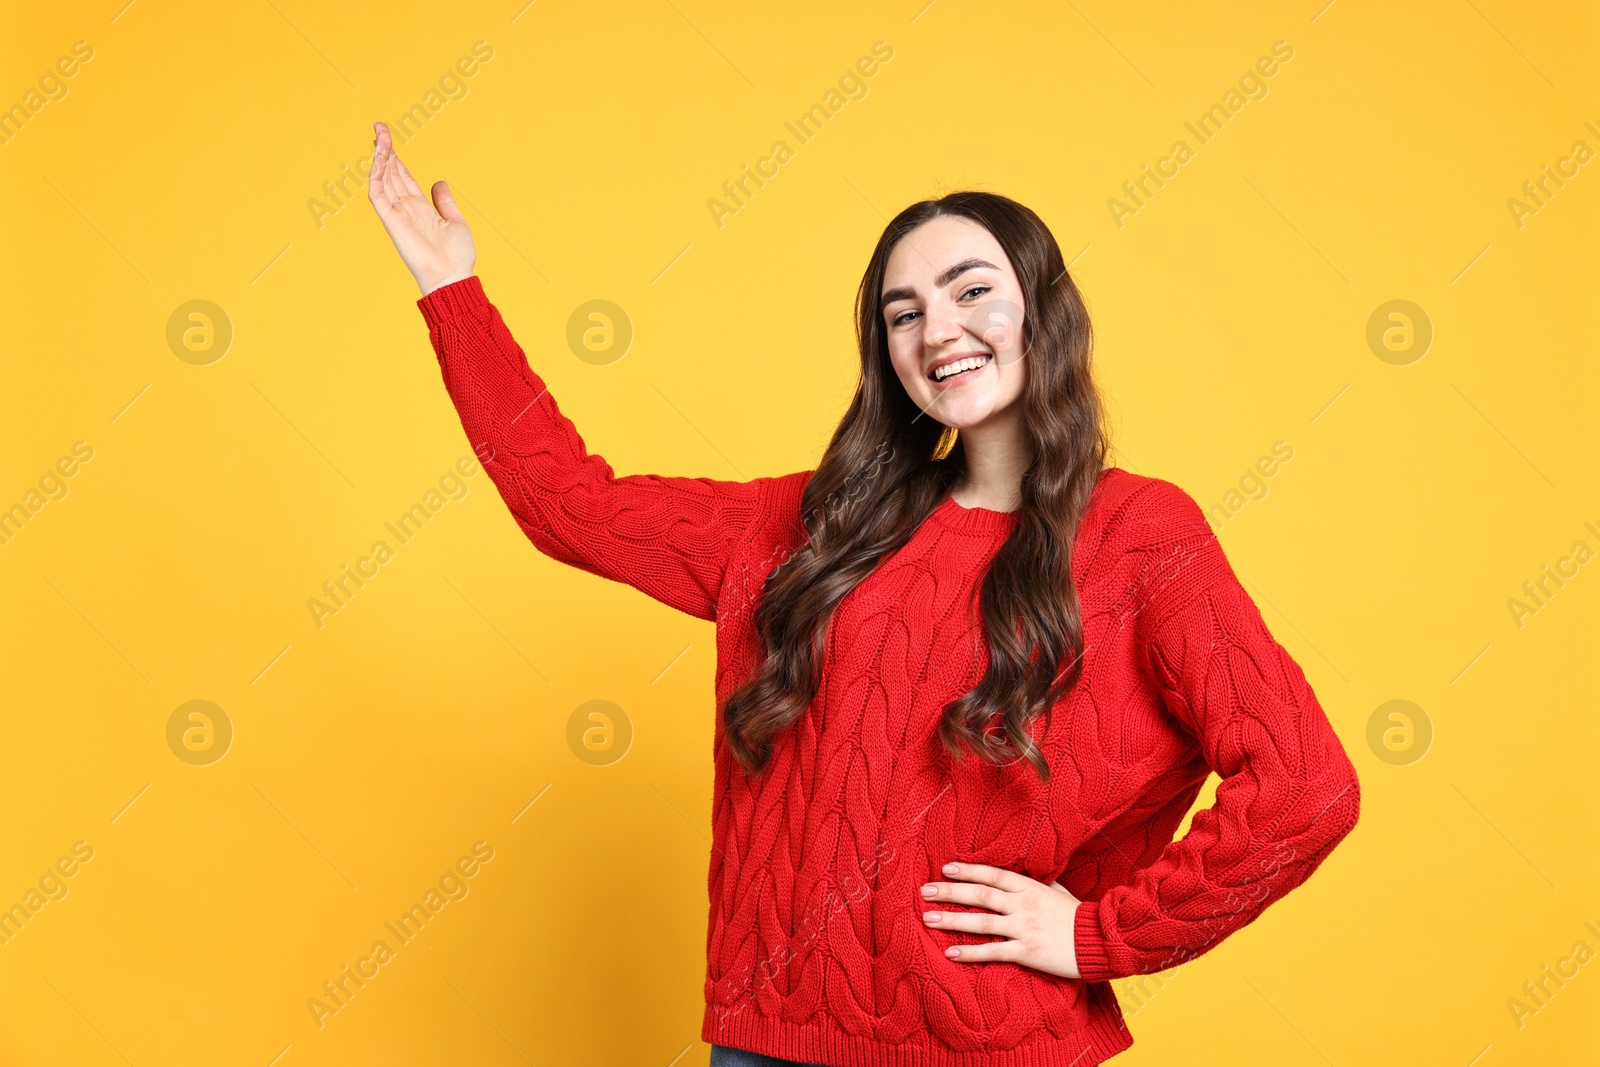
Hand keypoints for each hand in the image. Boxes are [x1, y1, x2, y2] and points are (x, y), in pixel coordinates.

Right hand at [366, 120, 476, 295]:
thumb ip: (444, 202)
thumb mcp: (455, 221)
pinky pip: (378, 194)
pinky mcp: (391, 221)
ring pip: (382, 179)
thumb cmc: (456, 257)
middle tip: (379, 127)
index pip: (402, 176)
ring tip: (379, 135)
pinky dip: (376, 175)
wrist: (452, 278)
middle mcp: (405, 208)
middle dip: (384, 149)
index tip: (388, 137)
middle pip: (390, 172)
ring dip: (380, 156)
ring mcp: (397, 213)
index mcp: (419, 207)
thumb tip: (439, 183)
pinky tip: (380, 157)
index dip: (395, 156)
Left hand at [921, 861, 1082, 979]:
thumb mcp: (1058, 891)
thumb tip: (1019, 874)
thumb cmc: (1077, 915)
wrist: (1100, 941)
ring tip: (928, 918)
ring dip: (952, 919)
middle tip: (925, 890)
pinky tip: (950, 952)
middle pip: (980, 894)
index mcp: (1029, 887)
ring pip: (982, 921)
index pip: (992, 875)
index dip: (967, 870)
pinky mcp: (1027, 951)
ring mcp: (1024, 928)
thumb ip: (1036, 883)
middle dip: (950, 891)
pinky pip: (993, 951)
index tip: (945, 868)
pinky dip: (970, 952)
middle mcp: (1023, 904)